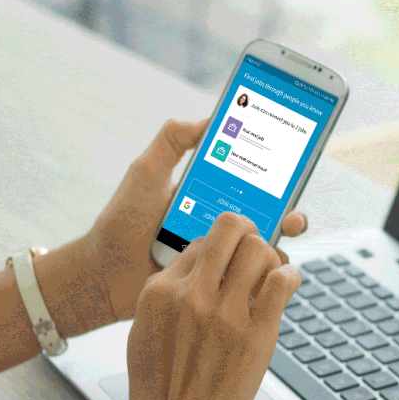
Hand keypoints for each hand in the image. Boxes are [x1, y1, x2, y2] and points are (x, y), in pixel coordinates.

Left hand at [80, 119, 308, 326]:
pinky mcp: (220, 281)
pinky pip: (253, 278)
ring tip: (279, 235)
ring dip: (281, 241)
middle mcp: (223, 223)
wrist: (105, 272)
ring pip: (268, 245)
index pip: (253, 180)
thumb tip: (211, 118)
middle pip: (272, 214)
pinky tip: (267, 267)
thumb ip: (173, 140)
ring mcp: (224, 252)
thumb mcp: (146, 171)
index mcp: (212, 194)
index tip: (293, 164)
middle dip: (290, 210)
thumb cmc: (123, 221)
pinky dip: (267, 273)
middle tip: (290, 213)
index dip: (277, 172)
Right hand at [124, 211, 301, 399]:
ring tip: (272, 274)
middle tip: (257, 249)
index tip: (233, 258)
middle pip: (231, 229)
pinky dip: (290, 276)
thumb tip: (198, 268)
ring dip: (271, 257)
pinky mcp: (257, 332)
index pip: (200, 242)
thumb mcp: (146, 331)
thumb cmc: (161, 389)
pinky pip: (282, 281)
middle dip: (249, 234)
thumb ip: (169, 295)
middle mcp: (191, 294)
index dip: (221, 247)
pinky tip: (287, 285)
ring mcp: (225, 312)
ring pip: (259, 250)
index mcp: (159, 291)